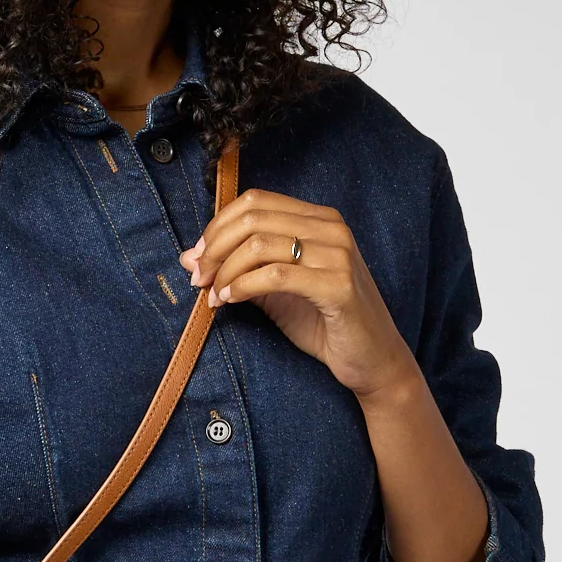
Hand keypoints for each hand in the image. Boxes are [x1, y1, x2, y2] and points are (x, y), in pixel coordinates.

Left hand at [179, 189, 415, 401]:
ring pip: (260, 245)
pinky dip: (243, 287)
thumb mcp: (277, 291)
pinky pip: (275, 275)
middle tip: (198, 278)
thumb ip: (240, 270)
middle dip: (215, 248)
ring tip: (214, 296)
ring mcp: (338, 254)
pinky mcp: (338, 285)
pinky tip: (230, 301)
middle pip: (253, 219)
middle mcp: (331, 228)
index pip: (256, 201)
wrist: (372, 360)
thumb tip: (190, 258)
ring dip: (225, 271)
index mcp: (318, 219)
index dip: (218, 225)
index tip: (198, 256)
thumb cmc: (325, 324)